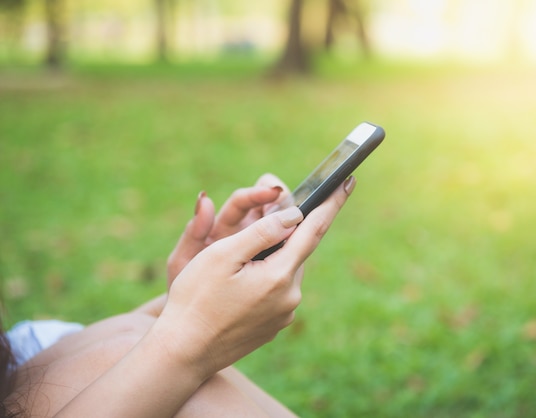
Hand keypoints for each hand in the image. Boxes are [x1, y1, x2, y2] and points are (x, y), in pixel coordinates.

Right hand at [156, 177, 356, 377]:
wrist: (183, 353)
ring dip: (274, 255)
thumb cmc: (196, 300)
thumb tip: (294, 216)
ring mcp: (284, 315)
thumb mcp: (222, 255)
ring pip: (286, 270)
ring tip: (245, 252)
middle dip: (288, 230)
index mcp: (279, 276)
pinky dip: (267, 275)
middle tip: (268, 212)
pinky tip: (242, 279)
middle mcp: (290, 297)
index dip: (331, 204)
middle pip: (297, 250)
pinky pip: (277, 290)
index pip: (313, 231)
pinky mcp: (274, 326)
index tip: (348, 182)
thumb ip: (262, 232)